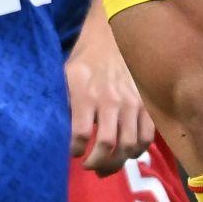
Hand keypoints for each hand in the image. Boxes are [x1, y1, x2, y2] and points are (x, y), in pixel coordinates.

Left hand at [66, 9, 154, 173]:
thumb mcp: (66, 76)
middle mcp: (110, 100)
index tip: (74, 153)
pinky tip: (126, 152)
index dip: (76, 150)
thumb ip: (64, 103)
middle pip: (107, 145)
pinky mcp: (146, 104)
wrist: (113, 35)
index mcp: (86, 93)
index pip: (80, 134)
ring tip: (107, 165)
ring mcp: (132, 103)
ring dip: (117, 162)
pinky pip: (147, 136)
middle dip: (97, 163)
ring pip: (129, 145)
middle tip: (90, 166)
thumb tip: (55, 130)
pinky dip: (137, 150)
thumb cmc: (86, 58)